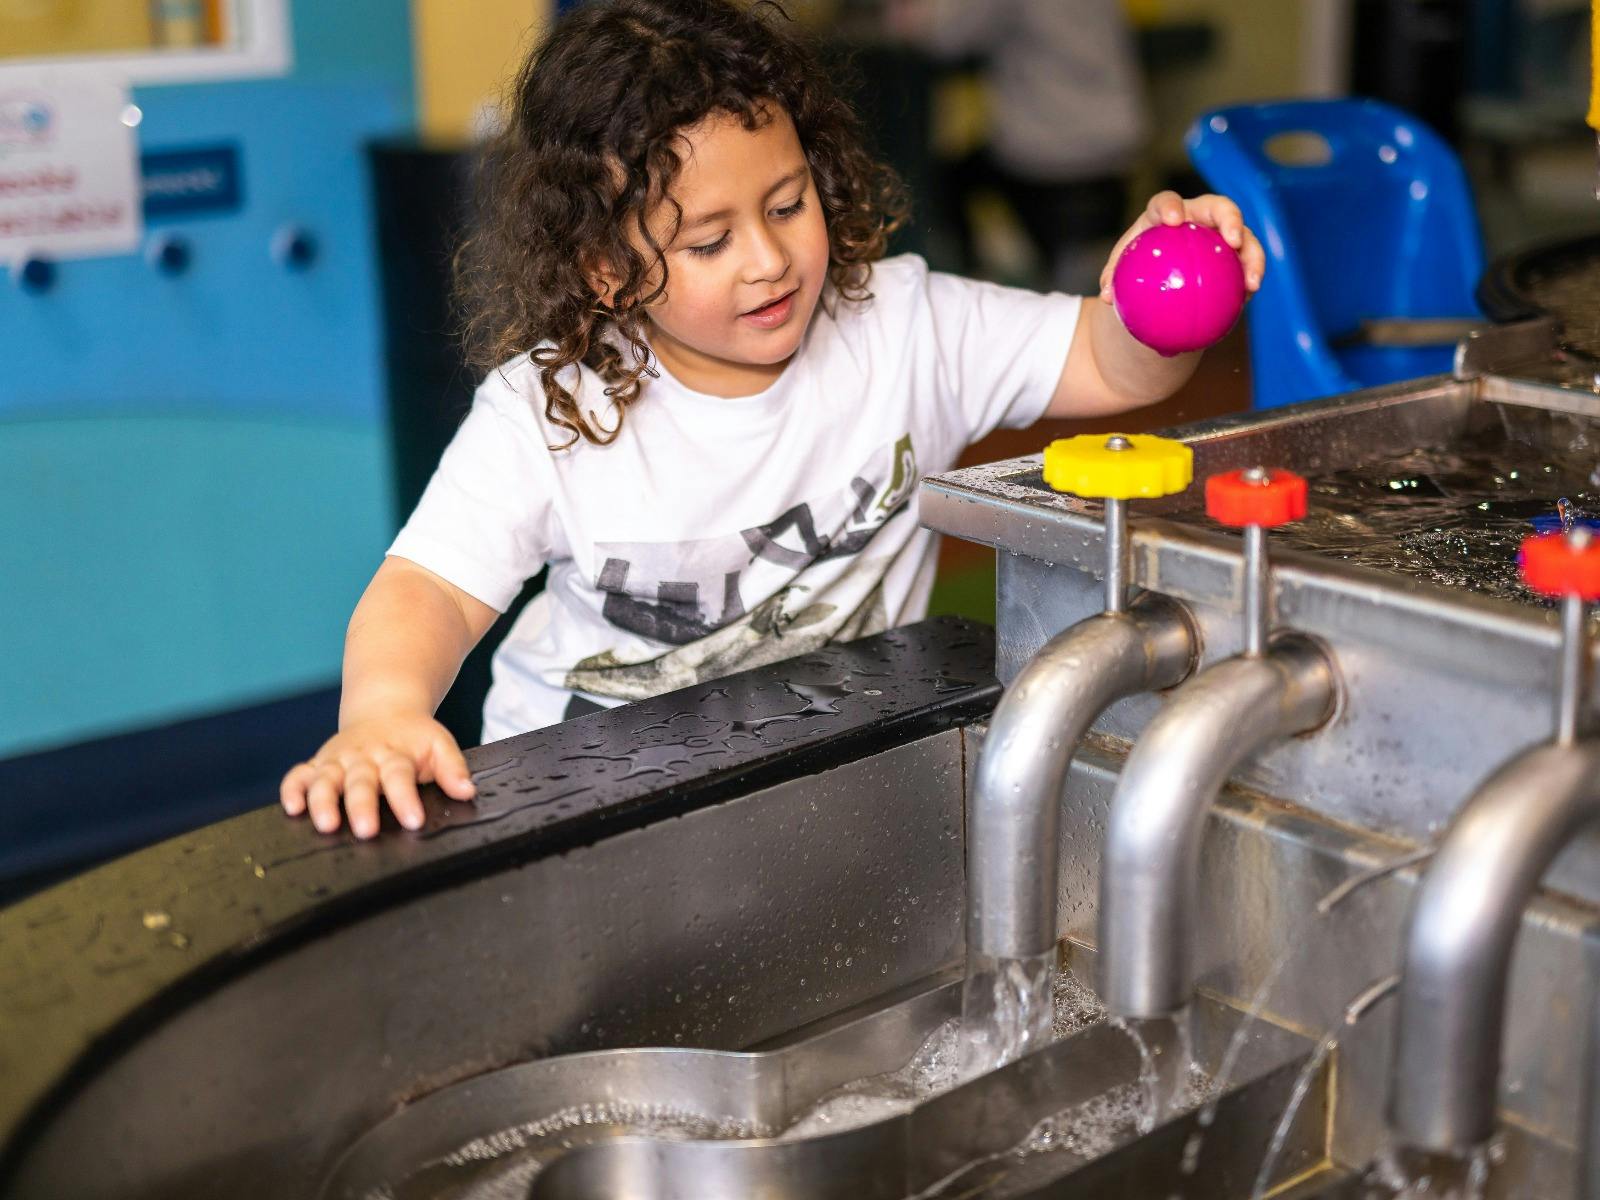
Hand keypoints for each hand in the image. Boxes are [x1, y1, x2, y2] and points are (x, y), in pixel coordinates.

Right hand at [280, 715, 476, 838]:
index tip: (413, 821)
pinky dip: (293, 789)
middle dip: (362, 806)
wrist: (385, 709)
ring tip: (326, 824)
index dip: (406, 799)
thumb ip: (453, 768)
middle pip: (361, 782)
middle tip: (366, 830)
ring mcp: (338, 761)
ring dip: (323, 801)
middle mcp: (363, 757)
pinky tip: (292, 808)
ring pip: (326, 780)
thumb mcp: (439, 745)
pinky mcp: (319, 764)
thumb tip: (467, 792)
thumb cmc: (414, 738)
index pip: (400, 776)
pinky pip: (299, 775)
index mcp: (395, 754)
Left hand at [1099, 191, 1265, 305]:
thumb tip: (1107, 296)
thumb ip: (1114, 279)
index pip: (1166, 202)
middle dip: (1230, 218)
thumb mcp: (1120, 274)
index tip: (1173, 220)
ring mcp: (1221, 236)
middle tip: (1233, 240)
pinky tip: (1248, 297)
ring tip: (1252, 281)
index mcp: (1165, 215)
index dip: (1171, 206)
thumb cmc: (1136, 272)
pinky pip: (1247, 266)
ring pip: (1244, 237)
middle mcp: (1198, 218)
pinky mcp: (1236, 258)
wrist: (1157, 283)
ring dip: (1253, 255)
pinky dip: (1249, 279)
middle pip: (1219, 208)